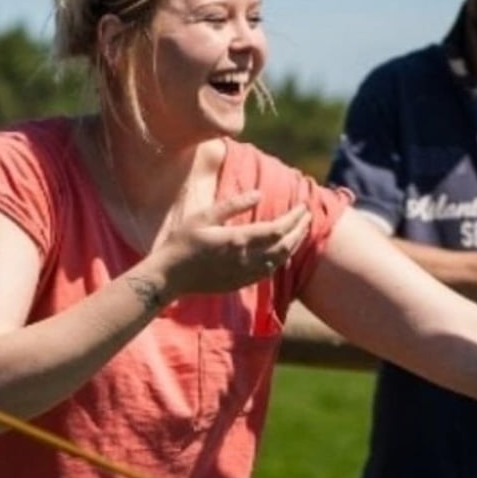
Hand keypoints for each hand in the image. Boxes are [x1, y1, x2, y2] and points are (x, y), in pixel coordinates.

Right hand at [155, 190, 311, 297]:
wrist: (169, 276)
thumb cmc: (182, 242)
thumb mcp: (204, 216)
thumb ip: (233, 206)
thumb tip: (259, 194)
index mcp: (239, 239)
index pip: (278, 229)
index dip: (294, 218)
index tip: (302, 207)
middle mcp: (247, 259)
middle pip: (285, 245)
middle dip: (299, 230)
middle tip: (307, 216)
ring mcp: (244, 274)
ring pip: (279, 260)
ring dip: (293, 245)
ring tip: (299, 232)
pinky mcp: (240, 283)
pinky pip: (268, 271)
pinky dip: (280, 259)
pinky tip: (280, 252)